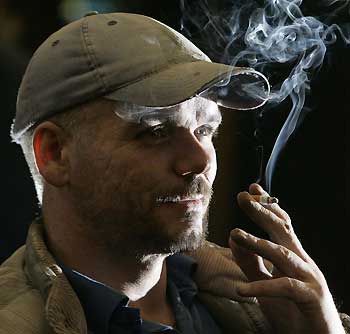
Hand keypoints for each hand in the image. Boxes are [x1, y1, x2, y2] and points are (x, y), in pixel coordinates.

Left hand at [229, 183, 344, 333]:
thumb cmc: (291, 310)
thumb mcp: (264, 284)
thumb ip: (249, 262)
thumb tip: (233, 237)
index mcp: (292, 256)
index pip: (280, 225)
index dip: (266, 206)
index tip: (250, 190)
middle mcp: (302, 261)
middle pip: (281, 231)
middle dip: (262, 211)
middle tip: (242, 196)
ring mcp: (309, 278)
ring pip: (282, 254)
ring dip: (258, 243)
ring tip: (235, 233)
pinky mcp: (311, 297)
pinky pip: (285, 287)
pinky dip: (262, 287)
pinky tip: (241, 289)